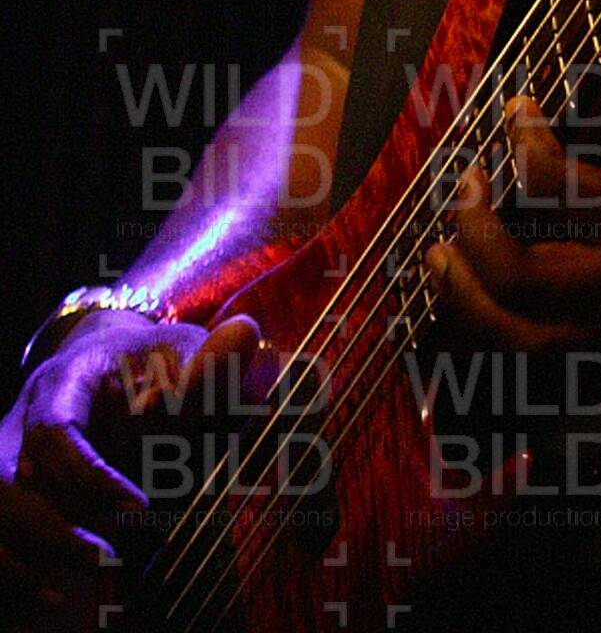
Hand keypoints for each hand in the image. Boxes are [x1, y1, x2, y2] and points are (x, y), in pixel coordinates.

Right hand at [0, 309, 258, 630]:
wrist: (100, 366)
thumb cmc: (146, 361)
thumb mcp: (178, 350)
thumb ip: (208, 360)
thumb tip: (244, 336)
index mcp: (60, 384)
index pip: (54, 431)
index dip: (88, 475)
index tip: (139, 506)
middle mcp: (19, 425)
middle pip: (3, 483)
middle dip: (47, 529)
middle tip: (104, 559)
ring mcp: (7, 464)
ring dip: (23, 560)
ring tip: (73, 591)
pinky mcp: (10, 498)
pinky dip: (15, 573)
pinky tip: (53, 597)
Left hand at [426, 101, 600, 365]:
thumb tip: (593, 87)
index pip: (562, 187)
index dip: (524, 143)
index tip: (515, 109)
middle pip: (520, 276)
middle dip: (474, 226)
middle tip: (465, 183)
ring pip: (515, 335)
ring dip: (463, 293)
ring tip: (440, 252)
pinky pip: (534, 354)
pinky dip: (488, 327)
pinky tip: (469, 296)